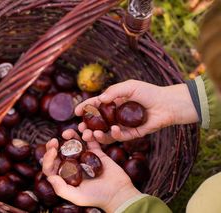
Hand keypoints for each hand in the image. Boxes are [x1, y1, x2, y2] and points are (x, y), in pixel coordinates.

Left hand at [42, 129, 140, 211]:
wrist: (119, 193)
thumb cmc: (97, 197)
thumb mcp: (78, 197)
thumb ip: (62, 189)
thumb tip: (49, 177)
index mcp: (65, 177)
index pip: (51, 166)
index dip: (48, 158)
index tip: (52, 150)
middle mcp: (73, 166)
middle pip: (59, 153)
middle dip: (55, 145)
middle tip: (55, 140)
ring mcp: (84, 158)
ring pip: (74, 144)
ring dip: (70, 136)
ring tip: (67, 133)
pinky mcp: (96, 153)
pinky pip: (90, 141)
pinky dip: (87, 135)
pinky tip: (85, 131)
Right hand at [75, 80, 198, 142]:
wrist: (167, 104)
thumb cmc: (149, 92)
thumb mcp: (129, 86)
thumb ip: (113, 92)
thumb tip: (99, 100)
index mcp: (114, 101)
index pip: (96, 105)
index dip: (86, 108)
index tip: (76, 112)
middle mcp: (116, 114)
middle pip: (98, 122)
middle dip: (88, 126)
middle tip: (81, 129)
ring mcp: (123, 125)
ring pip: (106, 132)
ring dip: (97, 134)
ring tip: (91, 135)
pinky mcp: (132, 134)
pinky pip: (120, 137)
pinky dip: (115, 135)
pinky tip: (115, 130)